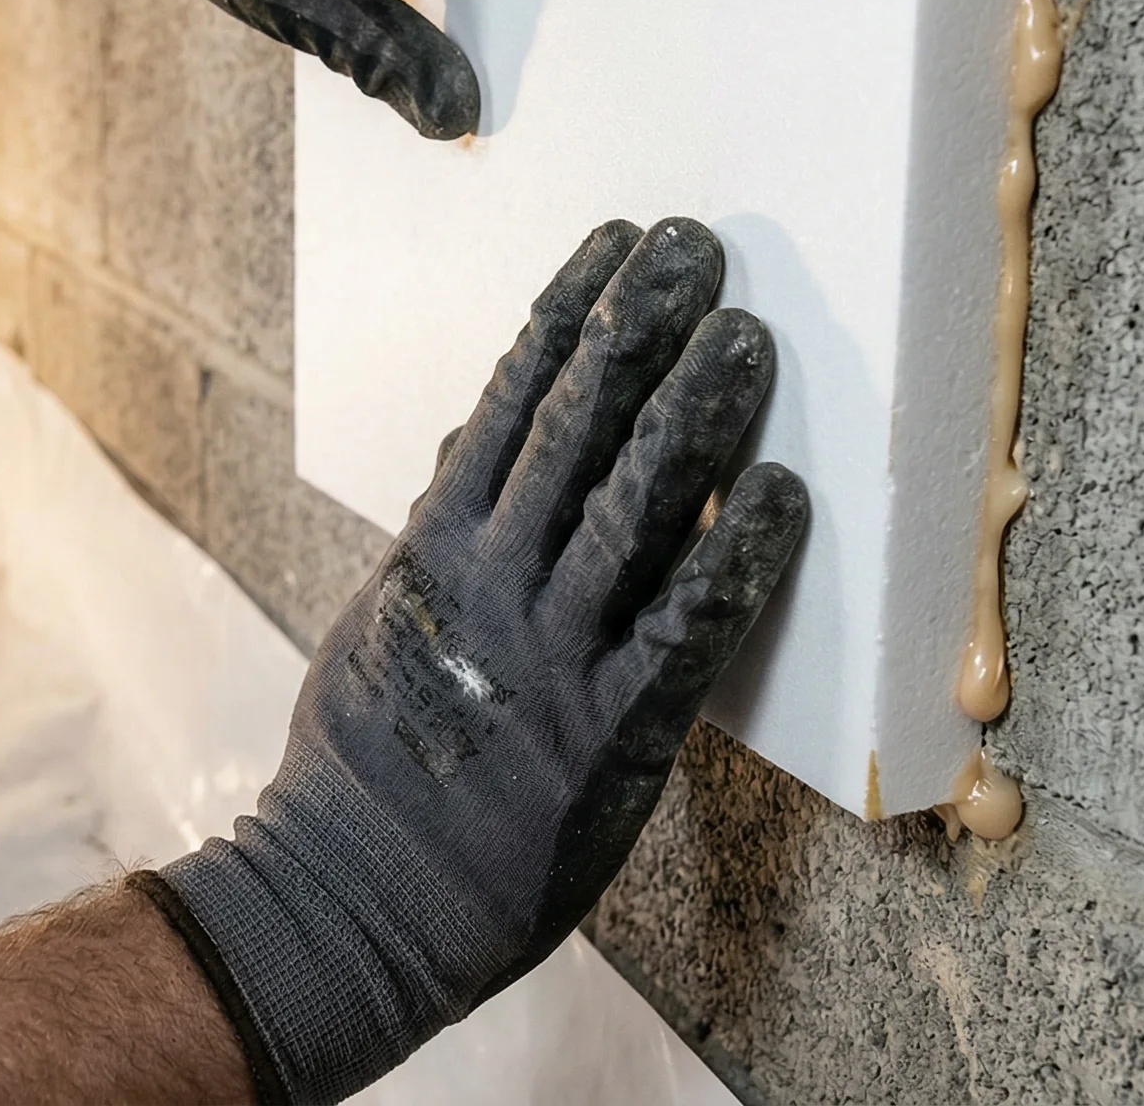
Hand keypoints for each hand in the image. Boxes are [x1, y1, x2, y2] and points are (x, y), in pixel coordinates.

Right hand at [139, 219, 808, 1103]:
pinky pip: (687, 630)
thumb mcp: (385, 623)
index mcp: (435, 549)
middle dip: (641, 327)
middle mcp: (494, 584)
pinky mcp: (610, 734)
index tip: (614, 243)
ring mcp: (552, 656)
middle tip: (698, 250)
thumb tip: (473, 437)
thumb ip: (437, 533)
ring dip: (698, 413)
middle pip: (576, 428)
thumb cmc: (368, 766)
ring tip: (748, 338)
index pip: (508, 400)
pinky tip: (785, 496)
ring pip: (634, 506)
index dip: (570, 313)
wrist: (358, 898)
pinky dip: (740, 558)